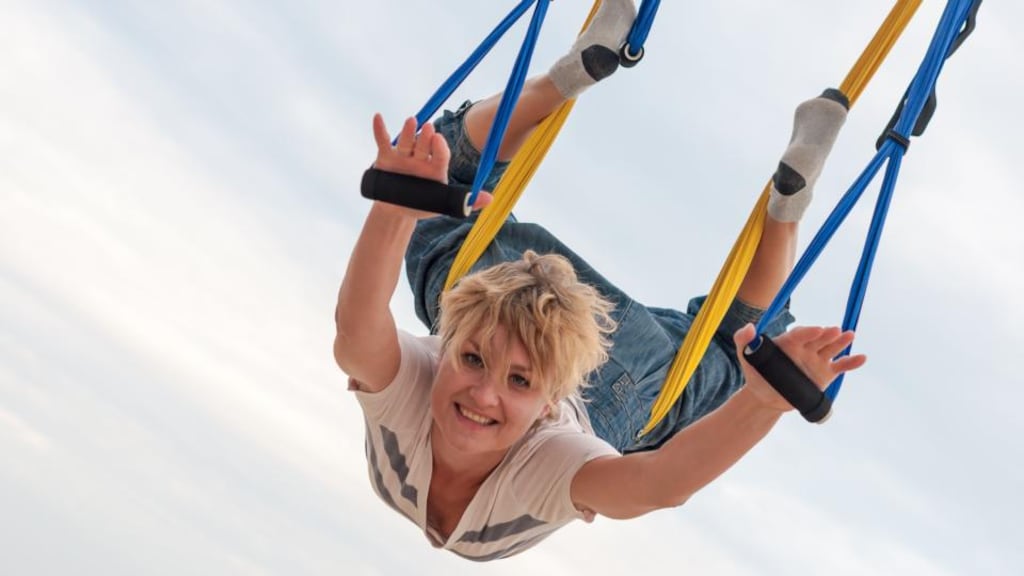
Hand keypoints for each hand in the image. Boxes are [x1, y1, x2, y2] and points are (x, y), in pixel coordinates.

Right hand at [370, 114, 492, 216]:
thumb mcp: (443, 205)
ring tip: (411, 121)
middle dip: (426, 137)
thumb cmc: (423, 205)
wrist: (397, 211)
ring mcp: (403, 156)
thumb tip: (490, 199)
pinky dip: (379, 129)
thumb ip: (465, 201)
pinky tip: (378, 117)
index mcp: (436, 167)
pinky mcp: (386, 157)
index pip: (440, 155)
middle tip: (429, 128)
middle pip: (424, 145)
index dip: (440, 148)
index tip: (439, 140)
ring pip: (406, 142)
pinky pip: (383, 141)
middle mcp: (421, 158)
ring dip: (408, 131)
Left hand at [734, 324, 867, 411]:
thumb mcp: (745, 356)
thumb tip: (748, 327)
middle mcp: (805, 348)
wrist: (766, 397)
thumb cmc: (755, 373)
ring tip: (851, 336)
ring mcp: (817, 360)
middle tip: (836, 330)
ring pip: (831, 349)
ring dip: (841, 343)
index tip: (816, 330)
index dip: (808, 332)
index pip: (800, 334)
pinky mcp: (825, 374)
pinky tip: (862, 358)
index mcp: (789, 342)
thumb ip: (743, 340)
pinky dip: (851, 363)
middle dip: (827, 334)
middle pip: (819, 339)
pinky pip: (840, 367)